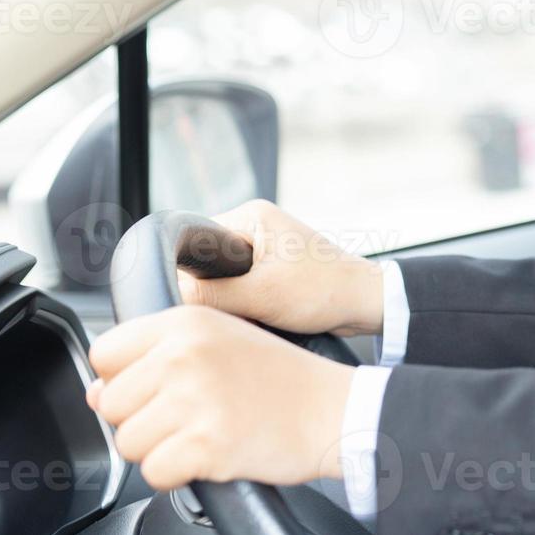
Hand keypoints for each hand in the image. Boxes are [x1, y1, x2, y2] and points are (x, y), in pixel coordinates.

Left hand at [87, 306, 353, 490]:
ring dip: (159, 448)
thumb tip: (96, 392)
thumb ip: (157, 356)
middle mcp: (186, 354)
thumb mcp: (222, 340)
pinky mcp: (206, 443)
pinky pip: (154, 473)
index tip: (157, 387)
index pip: (106, 353)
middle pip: (110, 403)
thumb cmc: (282, 378)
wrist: (335, 410)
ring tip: (203, 432)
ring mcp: (195, 399)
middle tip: (189, 415)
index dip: (124, 377)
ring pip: (128, 442)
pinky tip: (211, 453)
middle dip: (141, 419)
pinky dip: (177, 474)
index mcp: (187, 321)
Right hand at [176, 200, 383, 336]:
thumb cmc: (324, 291)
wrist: (368, 303)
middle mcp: (255, 226)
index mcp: (250, 216)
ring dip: (231, 302)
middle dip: (213, 292)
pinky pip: (241, 289)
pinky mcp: (272, 269)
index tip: (197, 300)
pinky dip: (245, 306)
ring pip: (223, 281)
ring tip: (252, 313)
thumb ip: (210, 296)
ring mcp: (264, 248)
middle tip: (233, 310)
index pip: (194, 242)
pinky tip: (258, 318)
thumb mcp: (261, 296)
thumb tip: (167, 296)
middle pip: (206, 264)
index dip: (190, 274)